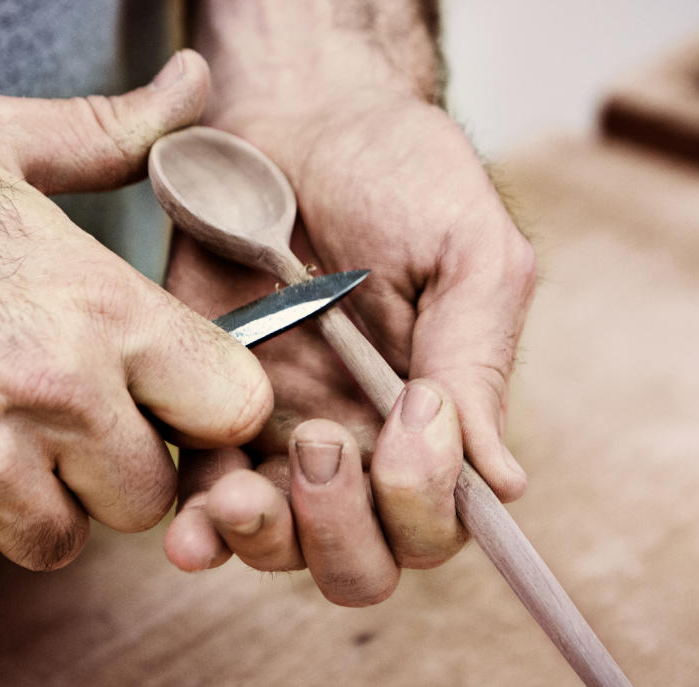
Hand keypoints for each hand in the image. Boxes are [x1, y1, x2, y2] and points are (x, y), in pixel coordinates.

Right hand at [0, 51, 272, 580]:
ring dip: (25, 500)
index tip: (163, 399)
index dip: (202, 407)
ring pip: (62, 537)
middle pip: (150, 492)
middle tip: (43, 414)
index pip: (233, 407)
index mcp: (97, 309)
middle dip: (105, 464)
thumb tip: (196, 83)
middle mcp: (55, 398)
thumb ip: (111, 133)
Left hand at [163, 93, 536, 604]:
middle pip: (361, 562)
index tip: (414, 415)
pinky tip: (194, 521)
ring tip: (248, 486)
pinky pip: (200, 499)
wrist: (298, 113)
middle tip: (325, 444)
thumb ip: (479, 360)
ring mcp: (278, 433)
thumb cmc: (398, 172)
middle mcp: (360, 443)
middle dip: (345, 533)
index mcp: (431, 417)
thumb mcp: (466, 250)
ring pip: (280, 549)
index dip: (426, 504)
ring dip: (270, 538)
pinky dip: (198, 528)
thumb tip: (504, 484)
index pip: (440, 523)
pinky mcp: (205, 409)